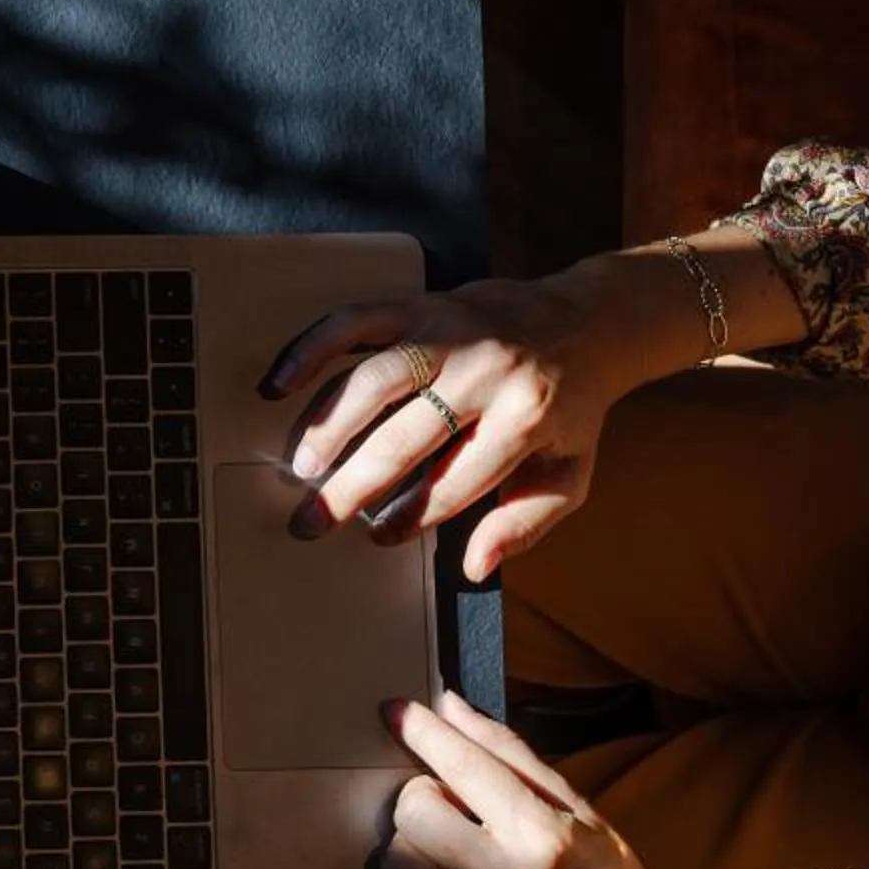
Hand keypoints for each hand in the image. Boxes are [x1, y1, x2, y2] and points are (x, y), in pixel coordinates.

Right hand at [260, 271, 658, 580]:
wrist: (589, 321)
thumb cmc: (570, 408)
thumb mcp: (569, 474)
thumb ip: (526, 522)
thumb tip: (476, 566)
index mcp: (527, 417)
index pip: (455, 482)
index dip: (412, 517)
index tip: (380, 536)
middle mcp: (488, 372)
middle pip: (405, 439)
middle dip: (351, 488)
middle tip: (311, 522)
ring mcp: (452, 333)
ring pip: (373, 381)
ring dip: (327, 428)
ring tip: (298, 467)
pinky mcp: (424, 303)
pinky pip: (357, 321)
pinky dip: (312, 349)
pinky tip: (279, 383)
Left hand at [369, 692, 700, 868]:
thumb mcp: (572, 804)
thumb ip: (507, 752)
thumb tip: (446, 706)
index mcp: (542, 833)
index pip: (463, 765)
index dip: (421, 731)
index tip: (397, 712)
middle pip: (413, 813)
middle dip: (420, 798)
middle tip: (444, 806)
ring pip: (394, 864)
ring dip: (407, 847)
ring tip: (439, 850)